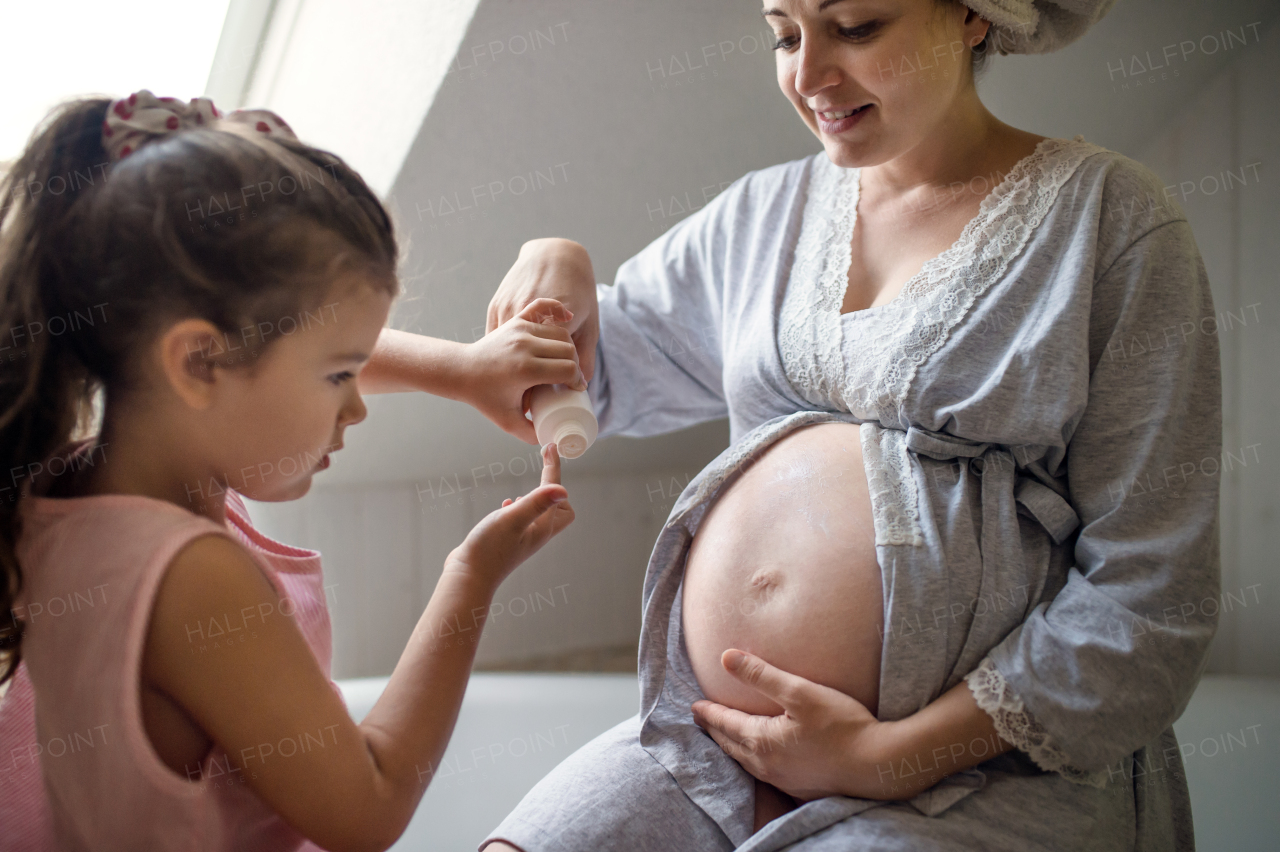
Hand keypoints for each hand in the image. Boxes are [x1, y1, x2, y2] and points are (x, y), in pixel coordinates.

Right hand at [444, 443, 573, 587]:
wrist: (468, 576)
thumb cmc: (488, 549)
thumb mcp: (512, 519)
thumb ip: (537, 502)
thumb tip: (564, 489)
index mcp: (543, 527)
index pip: (556, 493)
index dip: (553, 469)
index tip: (549, 448)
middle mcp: (537, 534)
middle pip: (561, 510)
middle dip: (554, 489)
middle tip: (542, 471)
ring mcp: (523, 539)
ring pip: (540, 514)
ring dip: (536, 497)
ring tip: (525, 489)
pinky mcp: (509, 540)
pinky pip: (522, 519)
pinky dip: (518, 507)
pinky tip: (506, 506)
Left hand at [463, 298, 583, 442]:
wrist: (462, 370)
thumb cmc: (484, 397)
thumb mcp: (507, 421)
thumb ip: (531, 435)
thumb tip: (553, 440)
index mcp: (525, 369)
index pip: (568, 370)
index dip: (577, 381)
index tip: (576, 389)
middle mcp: (525, 346)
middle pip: (568, 351)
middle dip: (575, 366)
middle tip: (572, 378)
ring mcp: (520, 330)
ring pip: (560, 333)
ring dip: (568, 347)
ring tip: (566, 361)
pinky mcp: (516, 321)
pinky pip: (543, 307)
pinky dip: (557, 309)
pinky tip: (566, 316)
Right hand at [487, 238, 599, 384]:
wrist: (554, 255)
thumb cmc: (578, 292)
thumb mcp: (591, 324)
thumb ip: (587, 355)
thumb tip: (584, 387)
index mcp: (557, 328)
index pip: (551, 370)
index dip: (549, 388)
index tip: (551, 399)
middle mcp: (531, 320)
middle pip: (526, 364)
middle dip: (530, 383)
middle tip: (536, 394)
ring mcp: (510, 311)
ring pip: (508, 351)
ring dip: (512, 368)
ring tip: (520, 380)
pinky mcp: (496, 306)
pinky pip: (495, 338)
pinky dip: (501, 350)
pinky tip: (507, 357)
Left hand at [691, 650, 906, 801]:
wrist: (878, 765)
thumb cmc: (842, 725)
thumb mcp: (800, 692)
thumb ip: (761, 675)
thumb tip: (726, 657)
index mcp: (762, 741)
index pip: (726, 724)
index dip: (709, 713)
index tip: (694, 706)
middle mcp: (767, 765)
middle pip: (731, 745)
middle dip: (715, 730)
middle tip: (702, 720)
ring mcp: (783, 779)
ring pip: (746, 761)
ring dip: (732, 746)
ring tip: (725, 736)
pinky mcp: (800, 786)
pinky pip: (764, 771)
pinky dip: (752, 759)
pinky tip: (760, 756)